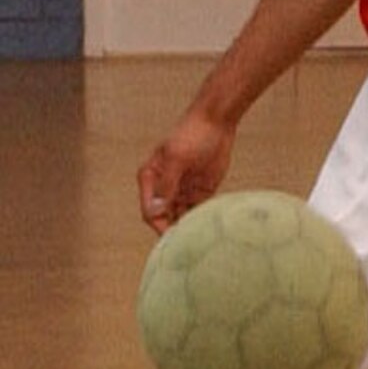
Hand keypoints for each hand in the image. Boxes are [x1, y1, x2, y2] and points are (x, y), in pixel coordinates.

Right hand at [136, 107, 235, 233]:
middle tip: (189, 244)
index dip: (160, 227)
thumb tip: (156, 210)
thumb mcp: (177, 158)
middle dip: (175, 232)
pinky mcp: (200, 192)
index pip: (151, 212)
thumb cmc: (191, 135)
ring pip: (181, 219)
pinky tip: (209, 227)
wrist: (216, 123)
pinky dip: (201, 221)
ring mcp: (182, 191)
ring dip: (189, 228)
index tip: (174, 239)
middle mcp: (164, 189)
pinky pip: (198, 213)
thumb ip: (167, 185)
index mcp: (151, 180)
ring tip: (201, 238)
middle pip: (165, 219)